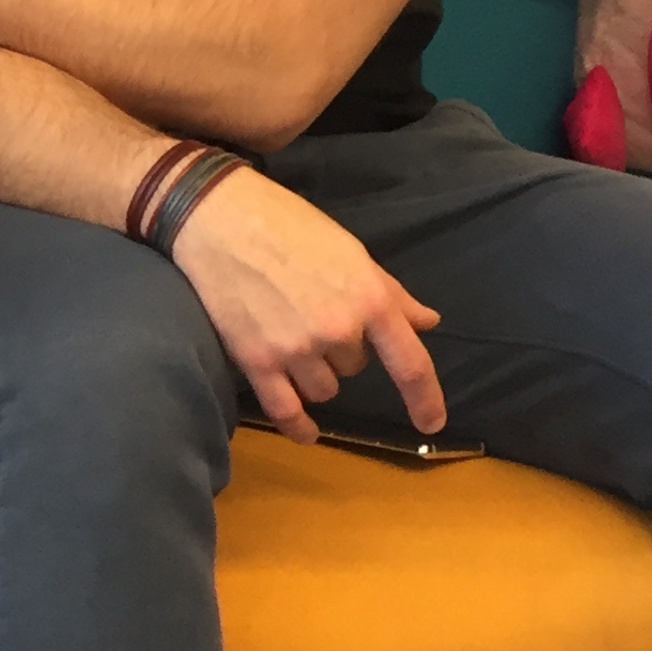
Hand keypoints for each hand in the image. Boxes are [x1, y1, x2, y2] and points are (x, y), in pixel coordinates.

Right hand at [167, 166, 446, 441]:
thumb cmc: (290, 225)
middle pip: (354, 370)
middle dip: (341, 351)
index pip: (410, 364)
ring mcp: (296, 348)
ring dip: (314, 374)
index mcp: (369, 299)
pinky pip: (285, 410)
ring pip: (322, 390)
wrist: (219, 218)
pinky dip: (298, 426)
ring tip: (289, 336)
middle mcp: (338, 330)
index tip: (432, 422)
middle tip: (311, 314)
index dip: (425, 400)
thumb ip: (391, 294)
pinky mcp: (256, 360)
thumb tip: (427, 322)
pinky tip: (306, 432)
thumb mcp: (351, 252)